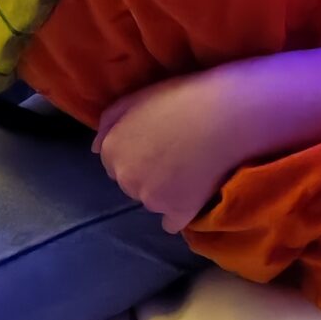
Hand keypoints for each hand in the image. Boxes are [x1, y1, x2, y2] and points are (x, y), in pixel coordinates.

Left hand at [93, 69, 256, 233]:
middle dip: (150, 173)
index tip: (162, 142)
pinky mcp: (177, 213)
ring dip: (167, 191)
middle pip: (132, 184)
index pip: (116, 163)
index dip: (140, 152)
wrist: (226, 114)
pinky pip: (172, 222)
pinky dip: (182, 211)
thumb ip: (109, 122)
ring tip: (193, 167)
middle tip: (178, 153)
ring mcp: (150, 199)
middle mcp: (125, 178)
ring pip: (153, 201)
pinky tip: (196, 192)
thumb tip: (94, 148)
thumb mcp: (137, 97)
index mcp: (112, 151)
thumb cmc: (183, 97)